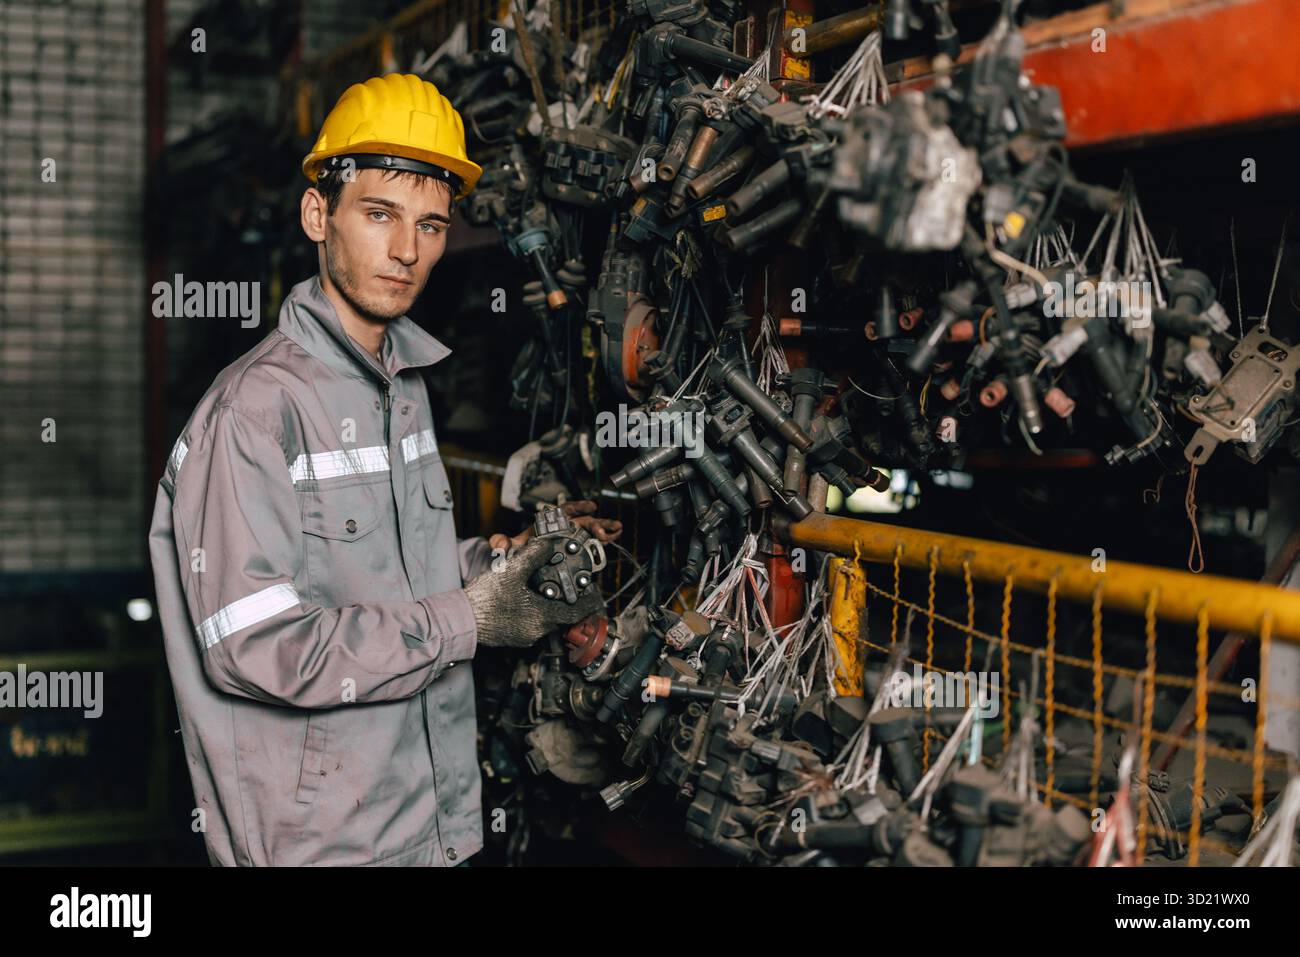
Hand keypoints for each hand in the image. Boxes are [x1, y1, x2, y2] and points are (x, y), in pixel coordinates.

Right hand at [464, 535, 605, 647]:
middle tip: (568, 585)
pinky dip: (535, 611)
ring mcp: (524, 637)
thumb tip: (548, 544)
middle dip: (566, 600)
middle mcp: (536, 632)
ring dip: (549, 605)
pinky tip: (526, 598)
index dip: (586, 602)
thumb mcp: (512, 570)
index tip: (592, 592)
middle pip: (560, 616)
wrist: (460, 619)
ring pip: (545, 620)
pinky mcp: (512, 637)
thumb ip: (533, 555)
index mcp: (542, 617)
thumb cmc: (485, 599)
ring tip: (546, 588)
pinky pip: (531, 624)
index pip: (575, 613)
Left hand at [487, 500, 622, 551]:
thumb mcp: (509, 547)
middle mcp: (563, 530)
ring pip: (590, 532)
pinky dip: (602, 542)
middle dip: (595, 523)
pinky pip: (591, 545)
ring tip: (615, 532)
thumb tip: (500, 543)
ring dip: (603, 530)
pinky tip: (613, 539)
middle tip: (602, 531)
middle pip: (583, 521)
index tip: (591, 507)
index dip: (578, 507)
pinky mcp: (576, 553)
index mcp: (550, 524)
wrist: (520, 567)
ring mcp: (571, 541)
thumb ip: (502, 543)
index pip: (565, 511)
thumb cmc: (518, 552)